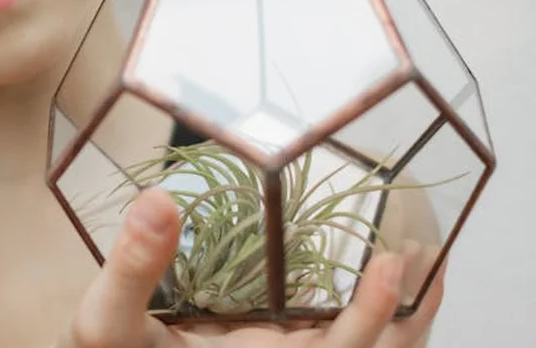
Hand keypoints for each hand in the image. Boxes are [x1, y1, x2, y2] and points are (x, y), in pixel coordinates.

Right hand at [54, 188, 446, 347]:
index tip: (390, 264)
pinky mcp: (270, 345)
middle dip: (411, 316)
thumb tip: (158, 203)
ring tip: (420, 259)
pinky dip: (366, 309)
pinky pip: (331, 332)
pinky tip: (370, 271)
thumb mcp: (105, 324)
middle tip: (430, 254)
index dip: (370, 320)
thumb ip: (130, 269)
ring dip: (399, 313)